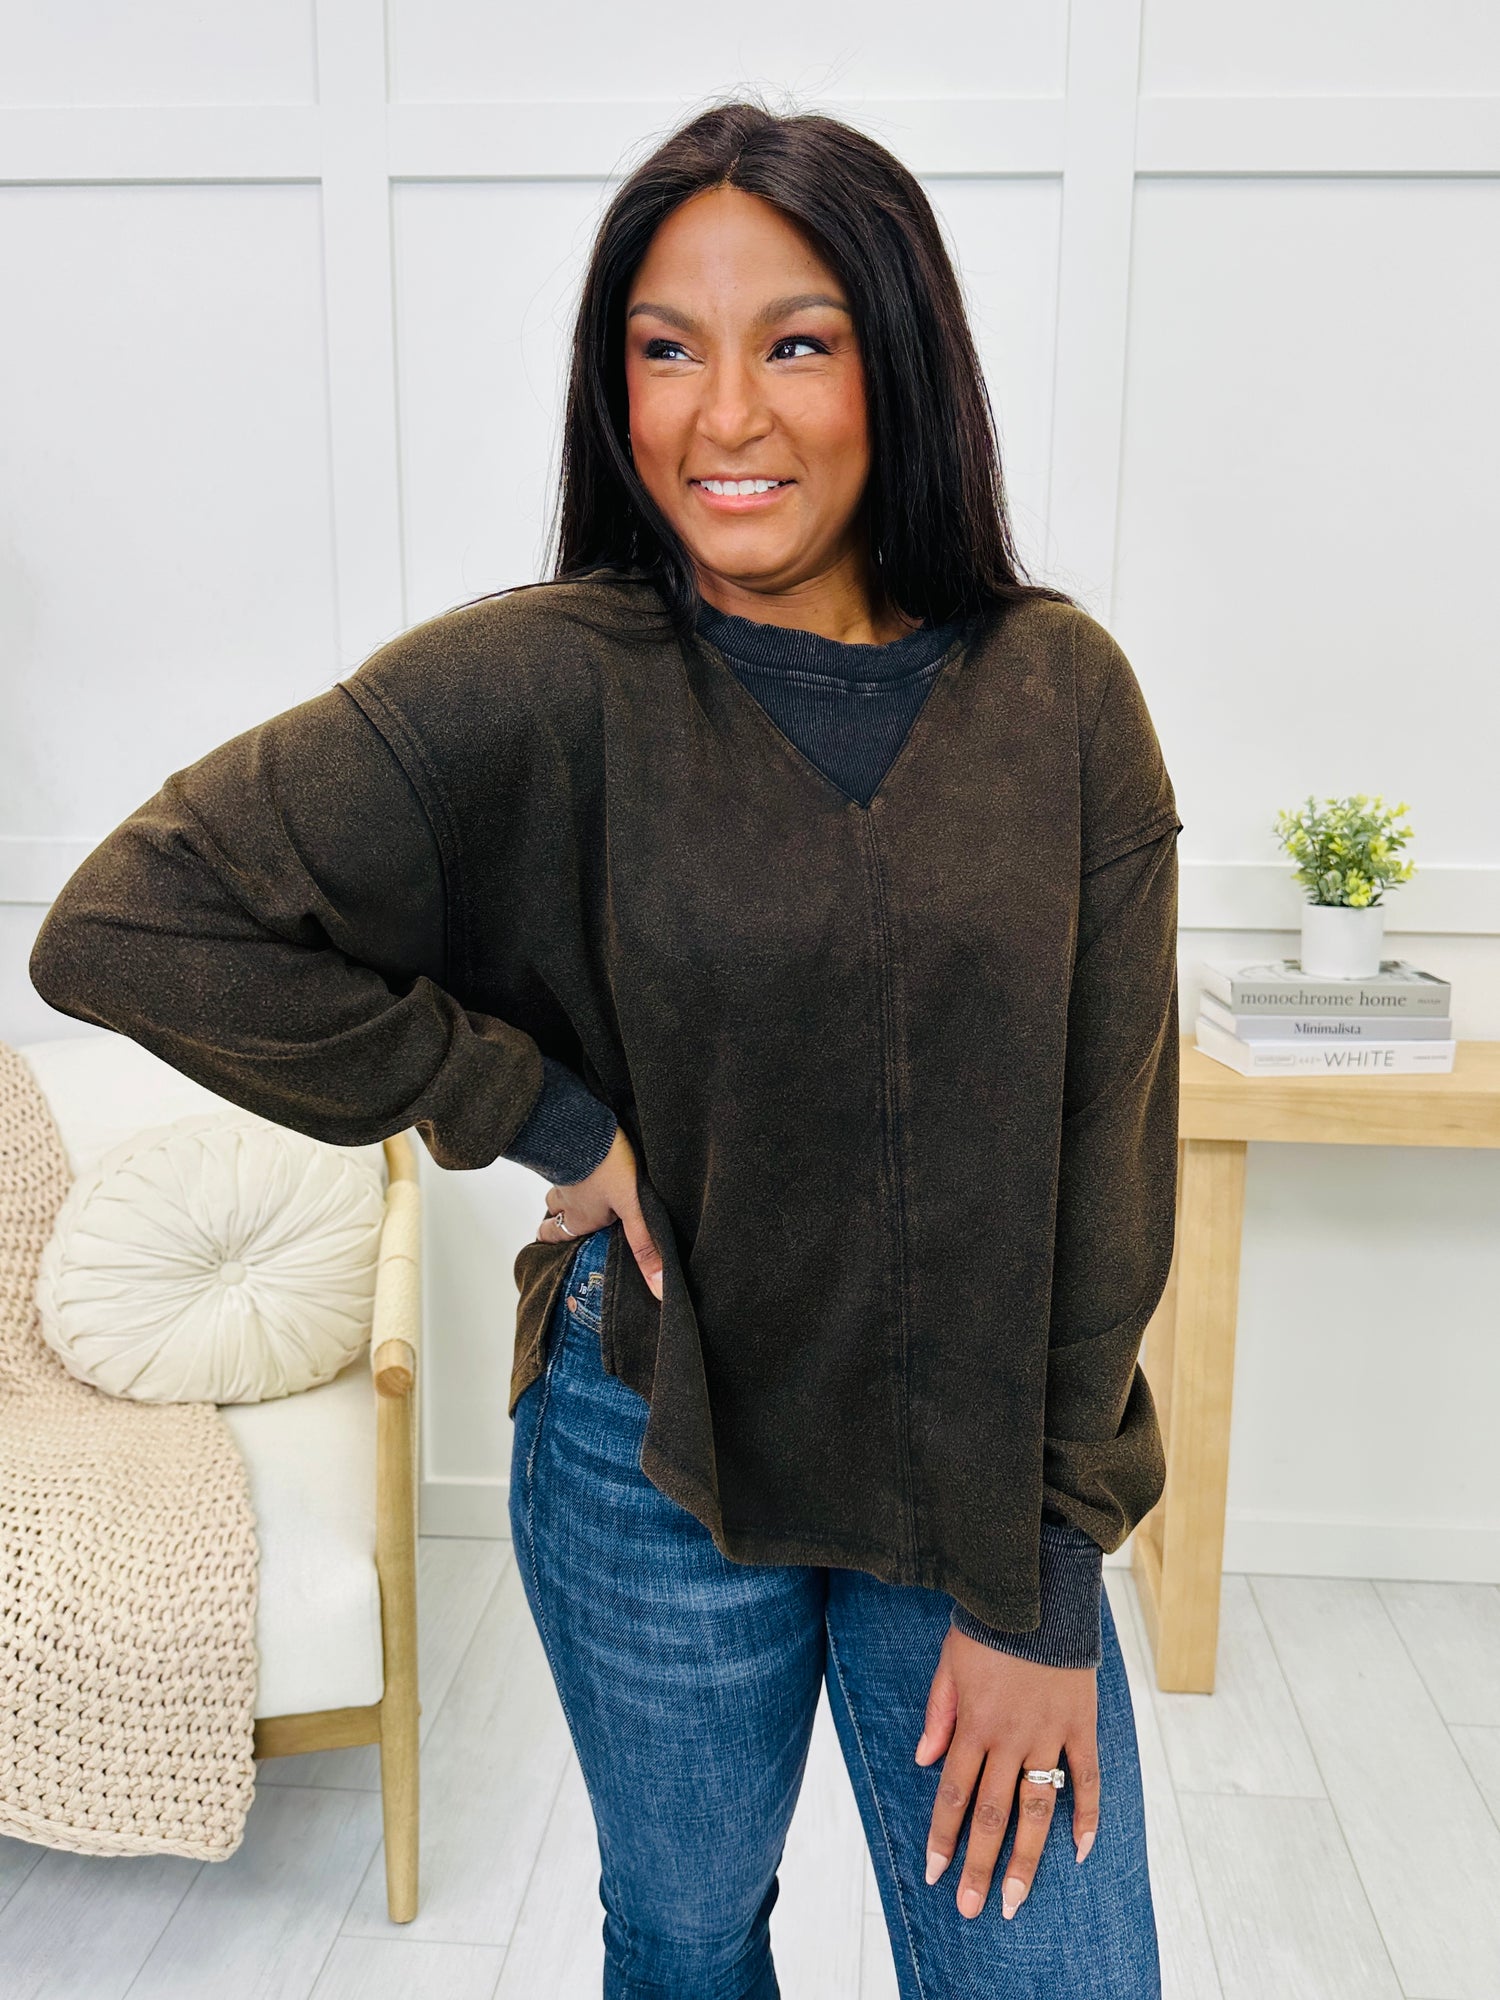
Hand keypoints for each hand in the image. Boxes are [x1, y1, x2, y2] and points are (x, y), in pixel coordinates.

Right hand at [535, 1125, 664, 1299]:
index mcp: (579, 1218)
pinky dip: (571, 1167)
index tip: (550, 1248)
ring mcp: (564, 1173)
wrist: (587, 1125)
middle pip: (551, 1214)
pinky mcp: (568, 1150)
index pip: (553, 1237)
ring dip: (564, 1193)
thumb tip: (660, 1288)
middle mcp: (566, 1199)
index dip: (551, 1243)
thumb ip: (645, 1245)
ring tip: (578, 1194)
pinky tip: (585, 1163)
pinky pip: (563, 1163)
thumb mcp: (634, 1209)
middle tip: (562, 1224)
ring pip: (557, 1188)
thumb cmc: (607, 1167)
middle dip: (555, 1220)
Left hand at [915, 1626, 1099, 1921]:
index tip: (934, 1873)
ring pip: (1036, 1809)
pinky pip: (1087, 1779)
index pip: (954, 1794)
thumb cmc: (988, 1626)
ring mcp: (1048, 1734)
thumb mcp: (949, 1663)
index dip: (943, 1836)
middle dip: (980, 1866)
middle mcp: (1009, 1737)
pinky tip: (1080, 1852)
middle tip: (972, 1908)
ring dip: (1026, 1858)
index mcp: (973, 1724)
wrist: (1039, 1593)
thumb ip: (938, 1713)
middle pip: (992, 1814)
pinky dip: (1087, 1817)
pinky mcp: (1082, 1724)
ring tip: (1016, 1899)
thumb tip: (924, 1761)